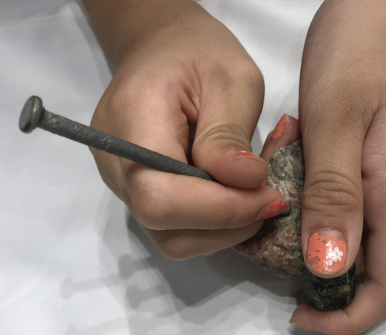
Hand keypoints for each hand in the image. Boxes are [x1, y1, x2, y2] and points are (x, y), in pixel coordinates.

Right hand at [84, 0, 286, 257]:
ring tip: (256, 196)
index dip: (218, 210)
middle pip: (162, 226)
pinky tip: (236, 196)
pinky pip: (173, 226)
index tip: (269, 197)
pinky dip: (212, 224)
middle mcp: (115, 162)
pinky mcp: (136, 190)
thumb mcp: (232, 79)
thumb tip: (245, 184)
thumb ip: (230, 134)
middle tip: (270, 199)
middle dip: (226, 224)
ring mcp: (121, 181)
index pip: (160, 197)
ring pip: (170, 236)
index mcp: (132, 122)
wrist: (162, 47)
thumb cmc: (198, 52)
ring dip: (223, 229)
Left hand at [289, 0, 385, 334]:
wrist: (383, 6)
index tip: (300, 316)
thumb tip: (328, 267)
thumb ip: (336, 194)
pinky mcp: (363, 160)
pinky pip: (335, 204)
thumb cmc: (362, 52)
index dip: (350, 315)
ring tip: (261, 219)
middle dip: (320, 284)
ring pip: (346, 237)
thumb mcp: (338, 120)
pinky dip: (303, 206)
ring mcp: (379, 177)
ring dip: (304, 241)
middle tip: (267, 262)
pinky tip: (276, 182)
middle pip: (367, 268)